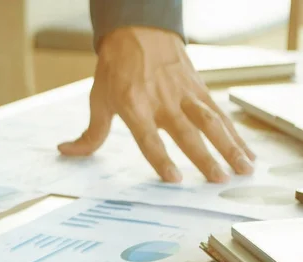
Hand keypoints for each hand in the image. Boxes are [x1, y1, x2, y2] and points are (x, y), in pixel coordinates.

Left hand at [58, 27, 254, 182]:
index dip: (161, 159)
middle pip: (186, 132)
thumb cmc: (116, 68)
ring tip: (244, 168)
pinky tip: (246, 149)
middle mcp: (162, 101)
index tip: (174, 178)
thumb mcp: (98, 99)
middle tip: (218, 180)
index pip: (148, 138)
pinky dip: (235, 132)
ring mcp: (184, 93)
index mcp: (135, 106)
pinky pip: (220, 113)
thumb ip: (90, 133)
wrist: (138, 30)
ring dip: (230, 146)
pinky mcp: (199, 87)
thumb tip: (67, 152)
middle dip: (205, 157)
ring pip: (211, 121)